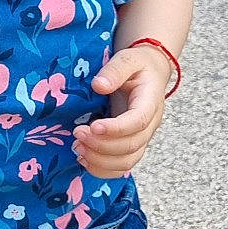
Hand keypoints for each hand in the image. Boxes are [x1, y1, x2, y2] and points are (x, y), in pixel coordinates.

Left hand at [72, 47, 173, 178]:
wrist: (150, 74)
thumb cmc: (137, 65)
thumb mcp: (128, 59)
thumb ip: (115, 70)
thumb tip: (99, 86)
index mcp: (150, 102)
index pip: (137, 122)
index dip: (116, 129)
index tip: (93, 126)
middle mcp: (149, 124)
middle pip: (131, 145)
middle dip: (101, 145)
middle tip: (77, 133)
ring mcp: (142, 138)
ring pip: (127, 162)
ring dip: (100, 160)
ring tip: (77, 147)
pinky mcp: (131, 145)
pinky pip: (121, 167)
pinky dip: (102, 169)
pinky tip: (83, 158)